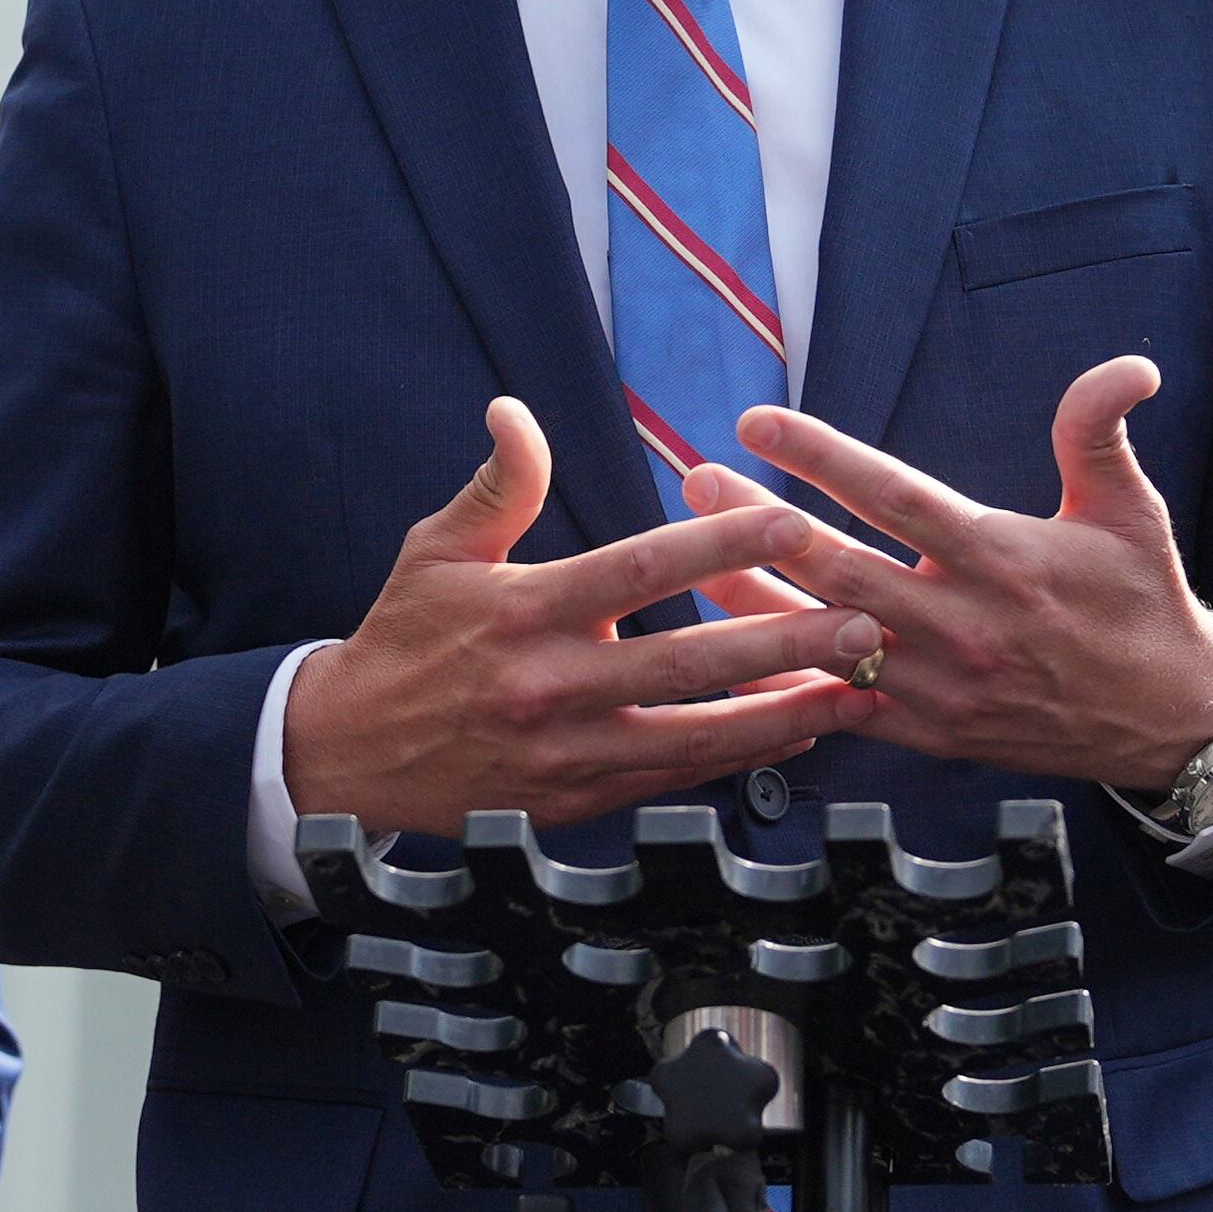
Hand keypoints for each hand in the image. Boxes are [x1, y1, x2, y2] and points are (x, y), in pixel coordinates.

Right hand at [280, 397, 883, 838]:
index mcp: (524, 612)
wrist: (348, 758)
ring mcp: (570, 753)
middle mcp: (553, 686)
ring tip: (862, 690)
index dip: (719, 545)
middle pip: (687, 663)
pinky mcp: (578, 800)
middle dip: (782, 642)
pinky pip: (677, 778)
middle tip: (864, 622)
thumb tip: (514, 410)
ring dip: (785, 714)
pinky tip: (801, 735)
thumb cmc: (402, 640)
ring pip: (697, 736)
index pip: (639, 571)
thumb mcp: (436, 551)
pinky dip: (743, 759)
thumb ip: (497, 486)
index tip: (791, 522)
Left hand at [725, 359, 1212, 797]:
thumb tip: (1130, 365)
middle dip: (758, 526)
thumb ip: (1099, 433)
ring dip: (754, 601)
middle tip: (694, 480)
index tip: (758, 422)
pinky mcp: (929, 732)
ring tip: (693, 562)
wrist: (1165, 718)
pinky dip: (784, 688)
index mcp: (1004, 558)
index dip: (822, 457)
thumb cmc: (1140, 601)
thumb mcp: (1129, 510)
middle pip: (840, 568)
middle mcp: (964, 624)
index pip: (895, 496)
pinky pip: (841, 709)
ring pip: (826, 642)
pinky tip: (729, 663)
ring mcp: (941, 685)